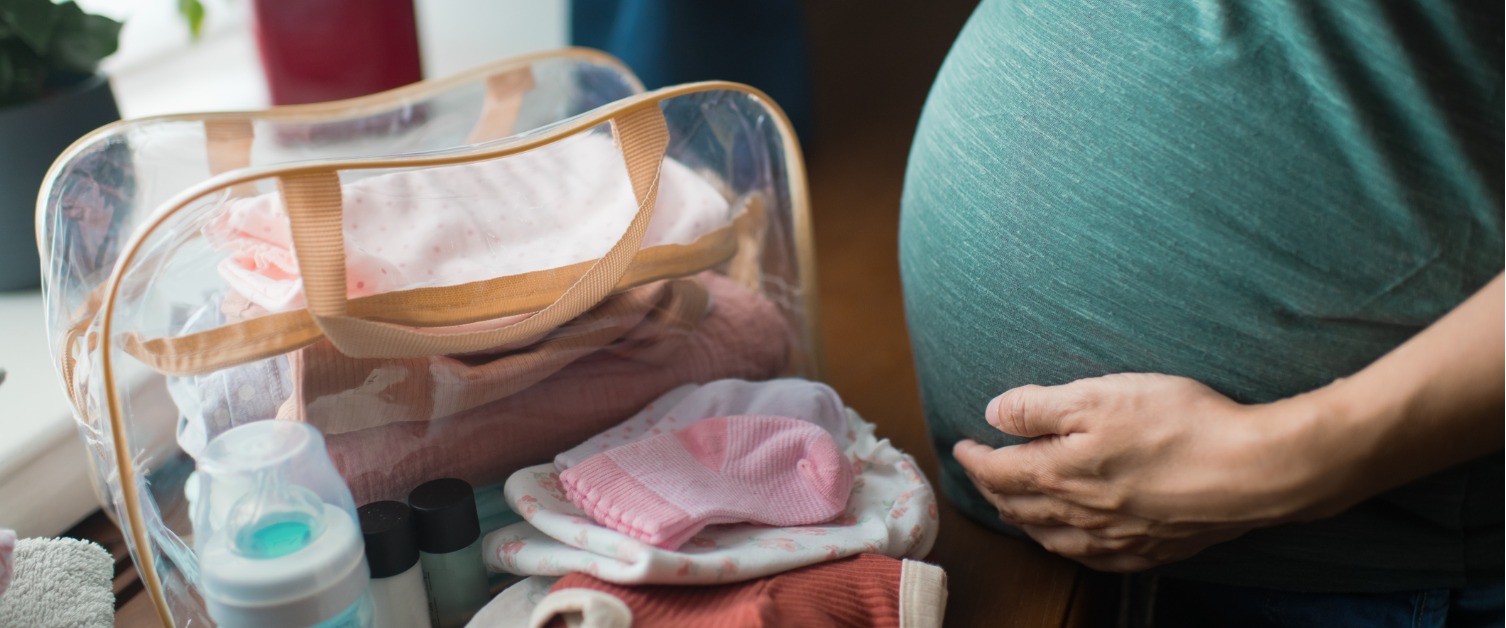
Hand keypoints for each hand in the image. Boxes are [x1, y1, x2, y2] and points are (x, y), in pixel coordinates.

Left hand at [954, 373, 1337, 571]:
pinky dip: (1067, 546)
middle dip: (992, 489)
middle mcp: (1081, 515)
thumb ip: (1039, 407)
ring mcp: (1116, 538)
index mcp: (1061, 474)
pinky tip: (1072, 540)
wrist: (1253, 471)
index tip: (962, 446)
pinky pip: (1092, 557)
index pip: (999, 471)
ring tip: (1014, 506)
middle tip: (981, 473)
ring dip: (1023, 520)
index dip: (974, 458)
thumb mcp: (1099, 396)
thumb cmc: (1178, 424)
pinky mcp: (1151, 549)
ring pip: (1051, 537)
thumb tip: (993, 414)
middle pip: (1019, 507)